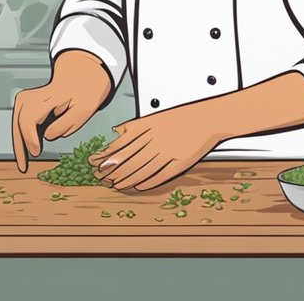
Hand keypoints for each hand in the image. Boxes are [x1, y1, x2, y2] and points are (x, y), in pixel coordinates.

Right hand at [11, 50, 111, 172]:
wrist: (80, 76)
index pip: (31, 117)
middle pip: (20, 119)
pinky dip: (21, 135)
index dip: (30, 136)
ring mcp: (28, 97)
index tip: (36, 152)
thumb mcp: (84, 111)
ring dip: (18, 141)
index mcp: (52, 96)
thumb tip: (47, 136)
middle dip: (20, 143)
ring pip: (17, 119)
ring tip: (22, 161)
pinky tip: (24, 150)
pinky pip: (20, 120)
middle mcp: (36, 94)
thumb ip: (65, 125)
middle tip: (23, 166)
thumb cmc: (84, 95)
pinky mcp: (26, 102)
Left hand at [88, 102, 230, 191]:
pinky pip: (162, 175)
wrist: (208, 118)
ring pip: (143, 169)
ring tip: (116, 185)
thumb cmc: (181, 118)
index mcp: (149, 127)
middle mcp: (157, 140)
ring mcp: (169, 152)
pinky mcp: (181, 162)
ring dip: (127, 178)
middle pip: (130, 159)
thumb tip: (116, 131)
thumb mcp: (155, 117)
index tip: (95, 163)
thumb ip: (135, 125)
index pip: (123, 144)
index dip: (107, 155)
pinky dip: (149, 182)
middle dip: (113, 170)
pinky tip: (139, 186)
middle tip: (101, 178)